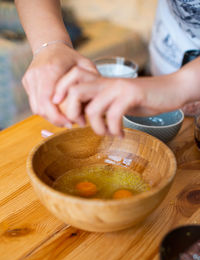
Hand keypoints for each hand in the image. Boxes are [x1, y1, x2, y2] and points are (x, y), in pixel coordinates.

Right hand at [22, 43, 96, 126]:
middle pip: (41, 108)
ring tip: (64, 120)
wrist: (50, 45)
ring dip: (50, 117)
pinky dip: (45, 111)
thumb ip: (92, 82)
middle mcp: (37, 74)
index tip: (71, 123)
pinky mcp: (26, 82)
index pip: (48, 101)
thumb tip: (92, 108)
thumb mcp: (86, 65)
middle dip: (55, 120)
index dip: (58, 117)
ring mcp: (29, 79)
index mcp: (51, 69)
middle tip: (69, 124)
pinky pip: (34, 104)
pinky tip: (57, 111)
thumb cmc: (71, 57)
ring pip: (36, 108)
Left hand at [61, 67, 185, 135]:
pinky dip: (114, 129)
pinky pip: (114, 116)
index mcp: (101, 82)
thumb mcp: (115, 100)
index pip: (72, 78)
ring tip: (107, 133)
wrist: (171, 90)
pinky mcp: (132, 95)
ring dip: (97, 128)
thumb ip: (99, 104)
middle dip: (72, 113)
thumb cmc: (141, 98)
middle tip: (81, 125)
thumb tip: (81, 117)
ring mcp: (118, 88)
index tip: (64, 112)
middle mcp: (107, 82)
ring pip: (92, 109)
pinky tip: (120, 134)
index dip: (62, 93)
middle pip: (75, 91)